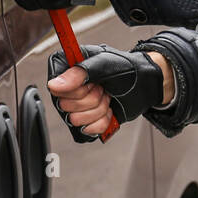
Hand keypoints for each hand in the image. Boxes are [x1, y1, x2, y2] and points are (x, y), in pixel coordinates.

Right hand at [46, 46, 173, 142]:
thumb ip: (79, 72)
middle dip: (91, 99)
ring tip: (107, 97)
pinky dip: (102, 122)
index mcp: (67, 66)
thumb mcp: (104, 64)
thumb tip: (54, 85)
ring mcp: (75, 105)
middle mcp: (68, 87)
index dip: (75, 89)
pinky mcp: (84, 121)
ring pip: (76, 121)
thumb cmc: (127, 69)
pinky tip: (108, 110)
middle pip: (65, 106)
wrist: (144, 85)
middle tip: (103, 88)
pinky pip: (86, 132)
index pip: (54, 88)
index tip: (92, 82)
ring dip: (98, 110)